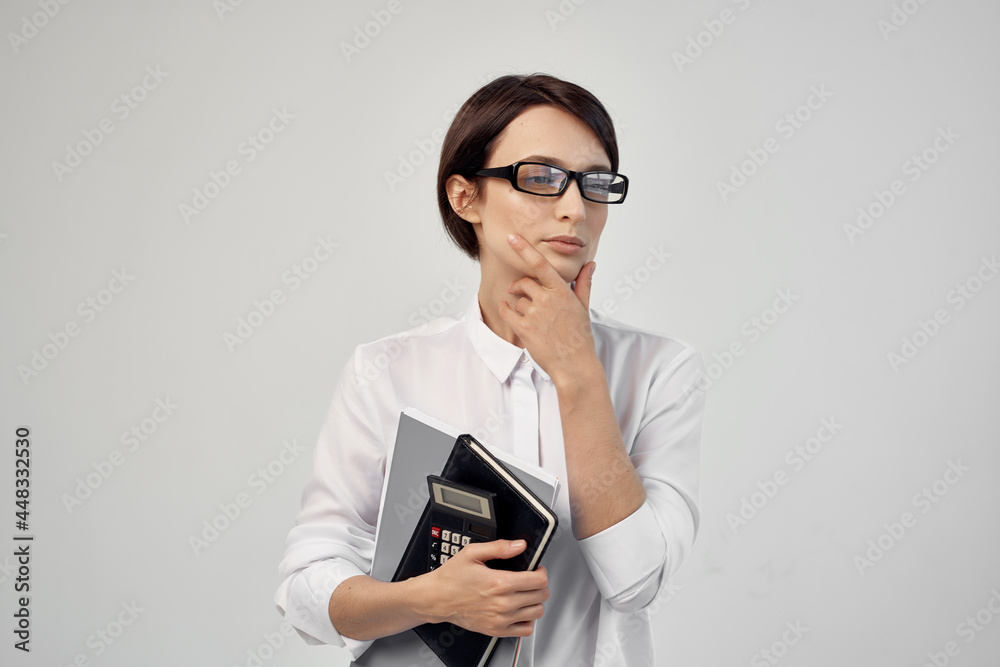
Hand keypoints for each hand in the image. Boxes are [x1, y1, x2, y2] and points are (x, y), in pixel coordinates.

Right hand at [420, 539, 548, 636]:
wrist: (436, 599)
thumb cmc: (451, 578)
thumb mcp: (472, 553)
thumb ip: (499, 547)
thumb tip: (519, 545)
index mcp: (499, 583)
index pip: (538, 580)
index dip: (541, 571)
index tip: (536, 569)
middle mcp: (502, 603)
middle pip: (540, 595)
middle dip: (540, 584)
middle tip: (531, 579)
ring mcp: (500, 619)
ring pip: (537, 612)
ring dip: (536, 601)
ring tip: (526, 593)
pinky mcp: (496, 630)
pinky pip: (525, 629)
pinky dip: (528, 620)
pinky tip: (520, 610)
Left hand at [499, 233, 597, 385]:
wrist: (574, 364)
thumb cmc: (580, 336)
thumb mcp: (584, 307)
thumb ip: (583, 283)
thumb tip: (590, 264)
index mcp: (562, 291)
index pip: (541, 264)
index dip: (524, 249)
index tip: (512, 237)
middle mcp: (547, 300)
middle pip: (524, 282)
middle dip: (520, 286)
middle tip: (520, 291)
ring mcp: (534, 314)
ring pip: (517, 299)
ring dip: (519, 304)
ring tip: (530, 316)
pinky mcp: (524, 328)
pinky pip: (507, 311)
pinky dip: (506, 309)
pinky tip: (510, 311)